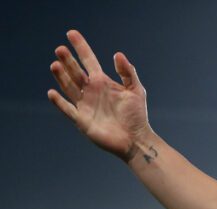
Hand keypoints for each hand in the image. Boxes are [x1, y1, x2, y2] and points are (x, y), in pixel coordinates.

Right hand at [47, 30, 151, 160]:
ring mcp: (85, 105)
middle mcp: (91, 91)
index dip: (80, 47)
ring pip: (69, 87)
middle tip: (60, 49)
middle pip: (75, 72)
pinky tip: (52, 93)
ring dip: (61, 77)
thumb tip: (118, 54)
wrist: (136, 140)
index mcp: (102, 82)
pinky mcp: (82, 120)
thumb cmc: (137, 115)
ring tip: (55, 64)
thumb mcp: (136, 90)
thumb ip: (128, 72)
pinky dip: (59, 102)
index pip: (88, 60)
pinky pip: (67, 109)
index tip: (71, 33)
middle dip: (67, 61)